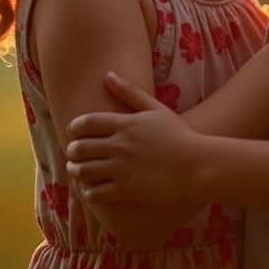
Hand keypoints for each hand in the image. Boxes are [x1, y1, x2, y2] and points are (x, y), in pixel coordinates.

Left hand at [66, 77, 199, 203]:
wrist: (197, 164)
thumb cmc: (178, 135)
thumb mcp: (155, 109)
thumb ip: (130, 92)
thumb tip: (108, 75)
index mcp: (125, 124)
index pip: (86, 123)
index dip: (74, 127)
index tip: (73, 132)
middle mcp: (120, 145)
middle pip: (79, 148)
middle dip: (72, 151)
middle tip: (74, 154)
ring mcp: (122, 168)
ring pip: (83, 171)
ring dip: (75, 170)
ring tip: (78, 170)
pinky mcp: (126, 189)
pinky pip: (95, 193)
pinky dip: (88, 191)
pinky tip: (91, 188)